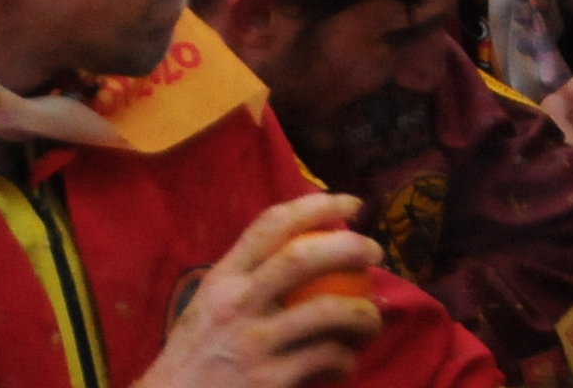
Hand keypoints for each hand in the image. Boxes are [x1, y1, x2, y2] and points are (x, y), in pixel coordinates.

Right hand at [138, 194, 382, 387]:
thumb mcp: (209, 307)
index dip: (314, 207)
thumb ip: (247, 283)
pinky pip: (324, 360)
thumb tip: (303, 257)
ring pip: (324, 313)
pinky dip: (344, 359)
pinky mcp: (271, 380)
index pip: (269, 226)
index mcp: (222, 278)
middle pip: (300, 258)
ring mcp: (253, 342)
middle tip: (375, 251)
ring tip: (373, 318)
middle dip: (347, 247)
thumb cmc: (197, 355)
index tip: (349, 203)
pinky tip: (346, 362)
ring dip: (362, 312)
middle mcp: (236, 302)